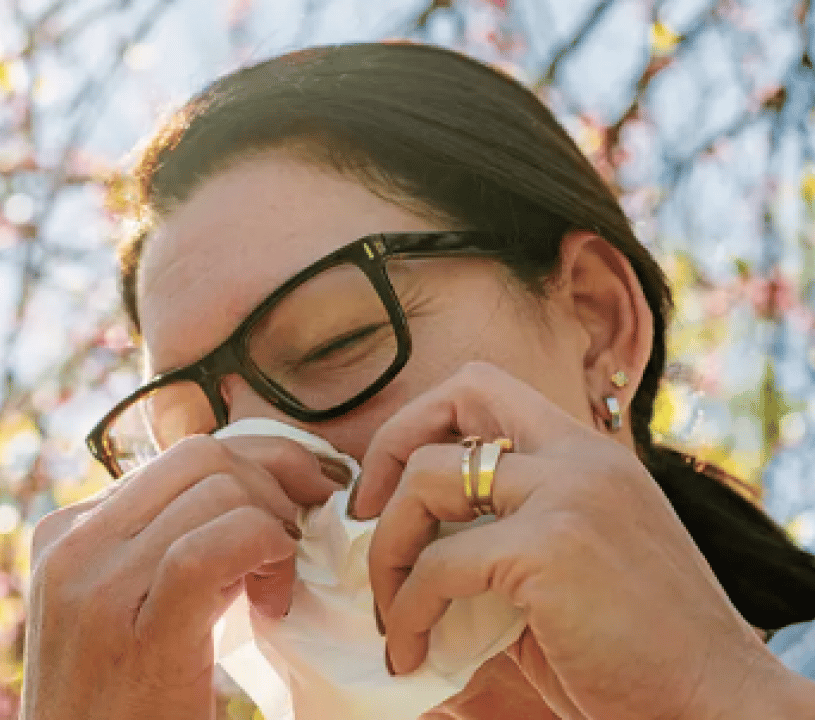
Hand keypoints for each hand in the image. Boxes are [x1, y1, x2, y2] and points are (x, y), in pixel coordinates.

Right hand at [21, 434, 341, 719]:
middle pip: (203, 458)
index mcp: (66, 532)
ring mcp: (94, 583)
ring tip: (275, 591)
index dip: (258, 470)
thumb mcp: (129, 612)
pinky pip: (219, 544)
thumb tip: (251, 492)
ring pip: (218, 488)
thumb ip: (162, 551)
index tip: (296, 510)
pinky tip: (273, 601)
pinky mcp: (136, 628)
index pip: (180, 457)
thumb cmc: (124, 711)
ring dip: (275, 528)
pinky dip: (268, 551)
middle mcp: (71, 543)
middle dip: (275, 487)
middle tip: (294, 549)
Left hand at [351, 362, 783, 719]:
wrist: (718, 704)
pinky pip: (438, 565)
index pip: (485, 387)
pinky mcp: (552, 547)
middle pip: (458, 393)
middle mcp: (581, 458)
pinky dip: (407, 610)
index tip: (389, 491)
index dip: (420, 424)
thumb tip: (406, 551)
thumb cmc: (638, 652)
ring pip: (428, 479)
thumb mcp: (567, 569)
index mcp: (589, 455)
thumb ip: (501, 537)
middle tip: (364, 522)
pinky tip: (411, 652)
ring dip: (386, 548)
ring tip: (388, 610)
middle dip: (389, 450)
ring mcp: (569, 494)